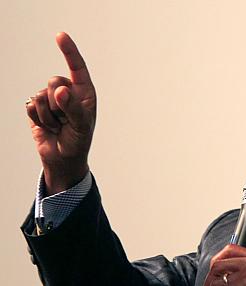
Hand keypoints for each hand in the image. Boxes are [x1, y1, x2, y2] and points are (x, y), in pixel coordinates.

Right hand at [26, 32, 95, 194]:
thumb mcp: (81, 126)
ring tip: (59, 126)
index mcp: (84, 92)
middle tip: (66, 119)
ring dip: (49, 116)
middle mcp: (67, 92)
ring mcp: (51, 99)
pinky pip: (30, 106)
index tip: (60, 35)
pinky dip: (38, 120)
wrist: (63, 158)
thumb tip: (61, 89)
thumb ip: (73, 107)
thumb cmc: (79, 141)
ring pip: (40, 95)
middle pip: (53, 81)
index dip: (69, 51)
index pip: (77, 67)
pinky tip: (47, 127)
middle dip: (58, 103)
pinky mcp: (36, 108)